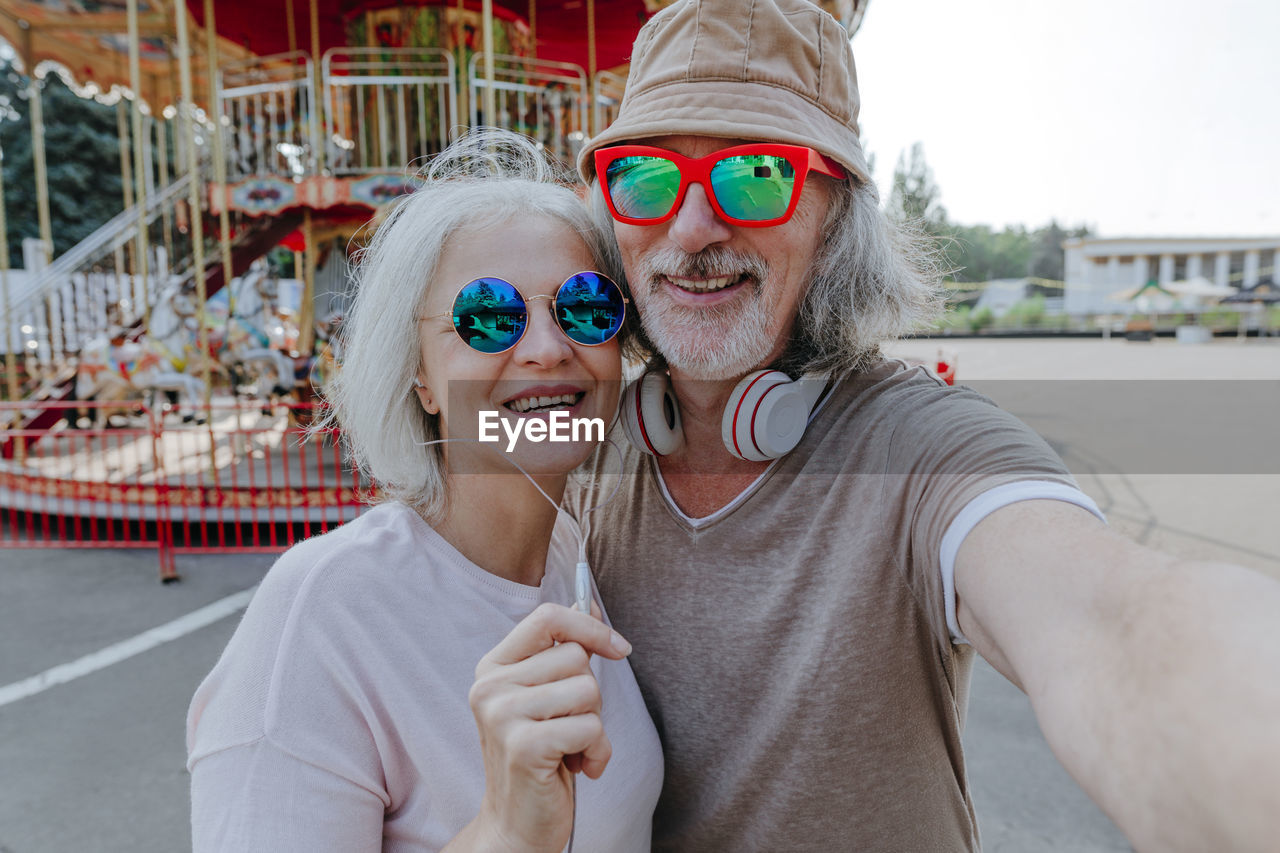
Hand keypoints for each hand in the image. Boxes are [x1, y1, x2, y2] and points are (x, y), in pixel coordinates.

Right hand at [466, 602, 631, 852]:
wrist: (517, 825)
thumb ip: (561, 653)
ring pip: (588, 690)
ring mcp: (502, 716)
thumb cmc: (539, 758)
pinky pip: (590, 727)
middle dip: (591, 694)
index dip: (590, 627)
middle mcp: (490, 687)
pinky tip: (578, 769)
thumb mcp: (545, 699)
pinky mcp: (524, 747)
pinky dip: (597, 751)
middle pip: (576, 657)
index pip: (547, 617)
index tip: (619, 649)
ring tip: (573, 749)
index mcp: (493, 668)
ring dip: (595, 726)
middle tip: (571, 726)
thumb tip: (590, 607)